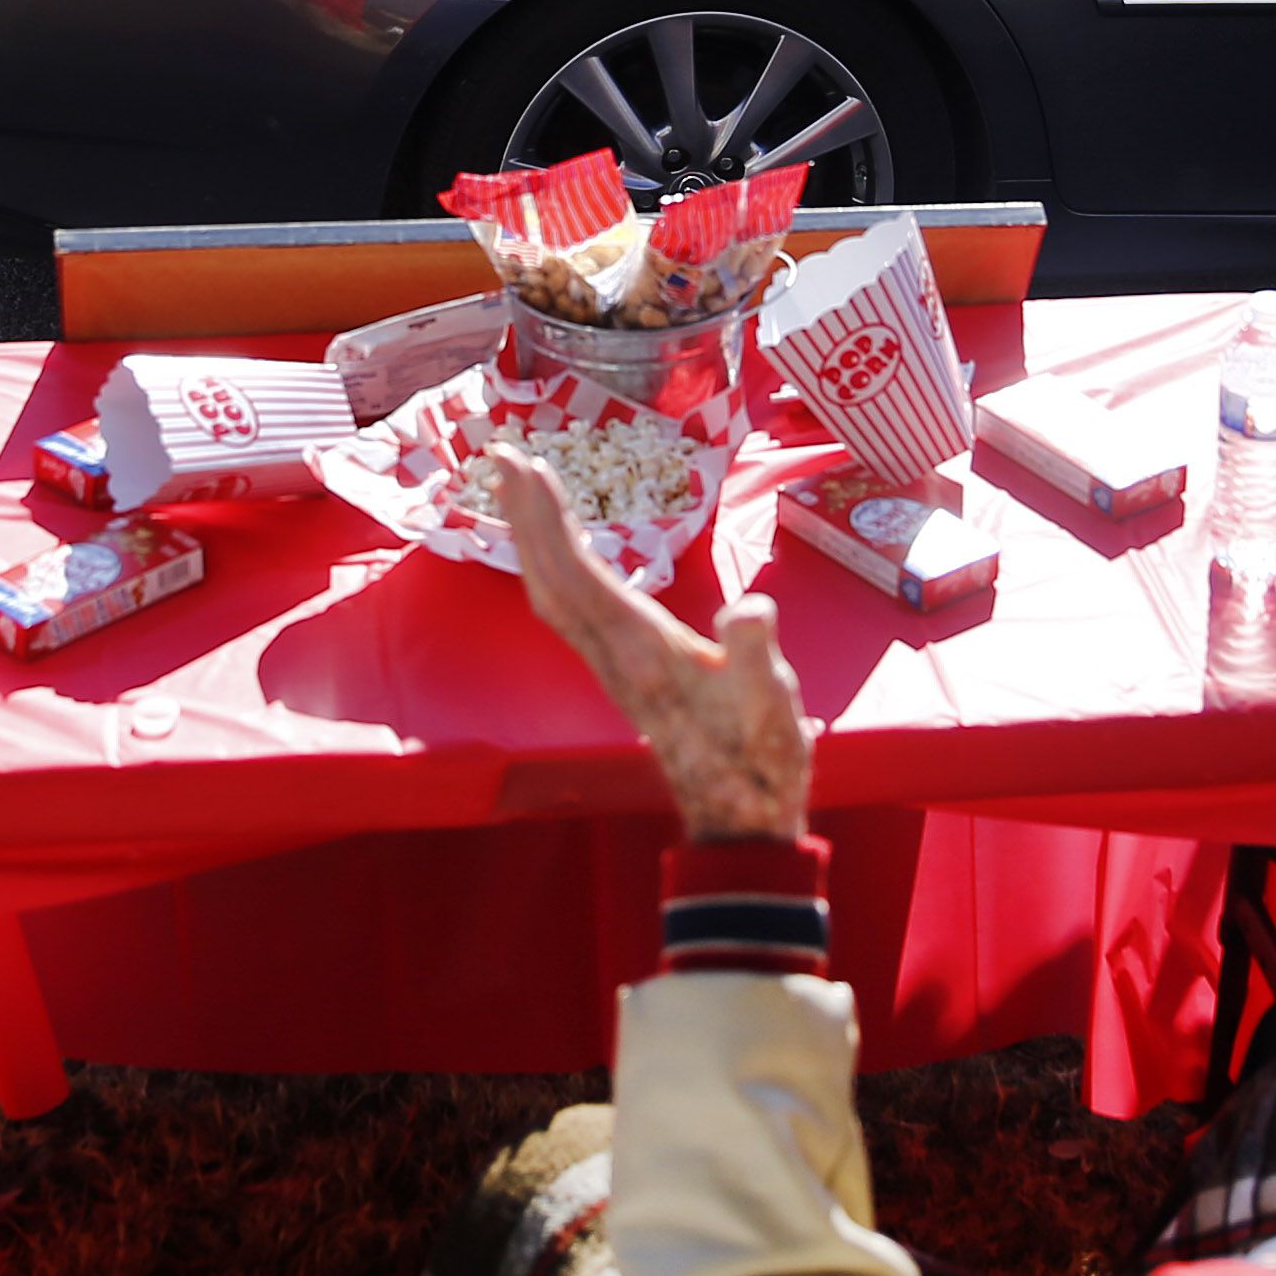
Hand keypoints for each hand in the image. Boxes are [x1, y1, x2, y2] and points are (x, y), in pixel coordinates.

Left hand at [494, 443, 812, 843]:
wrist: (737, 820)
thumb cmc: (759, 760)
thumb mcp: (773, 706)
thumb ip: (756, 657)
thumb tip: (747, 611)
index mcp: (644, 651)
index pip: (582, 576)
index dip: (552, 522)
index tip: (529, 468)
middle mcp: (614, 655)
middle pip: (552, 577)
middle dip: (527, 515)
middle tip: (502, 455)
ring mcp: (611, 665)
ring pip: (553, 593)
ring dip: (533, 537)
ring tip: (518, 487)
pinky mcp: (619, 671)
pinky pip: (568, 608)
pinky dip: (554, 566)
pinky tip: (557, 549)